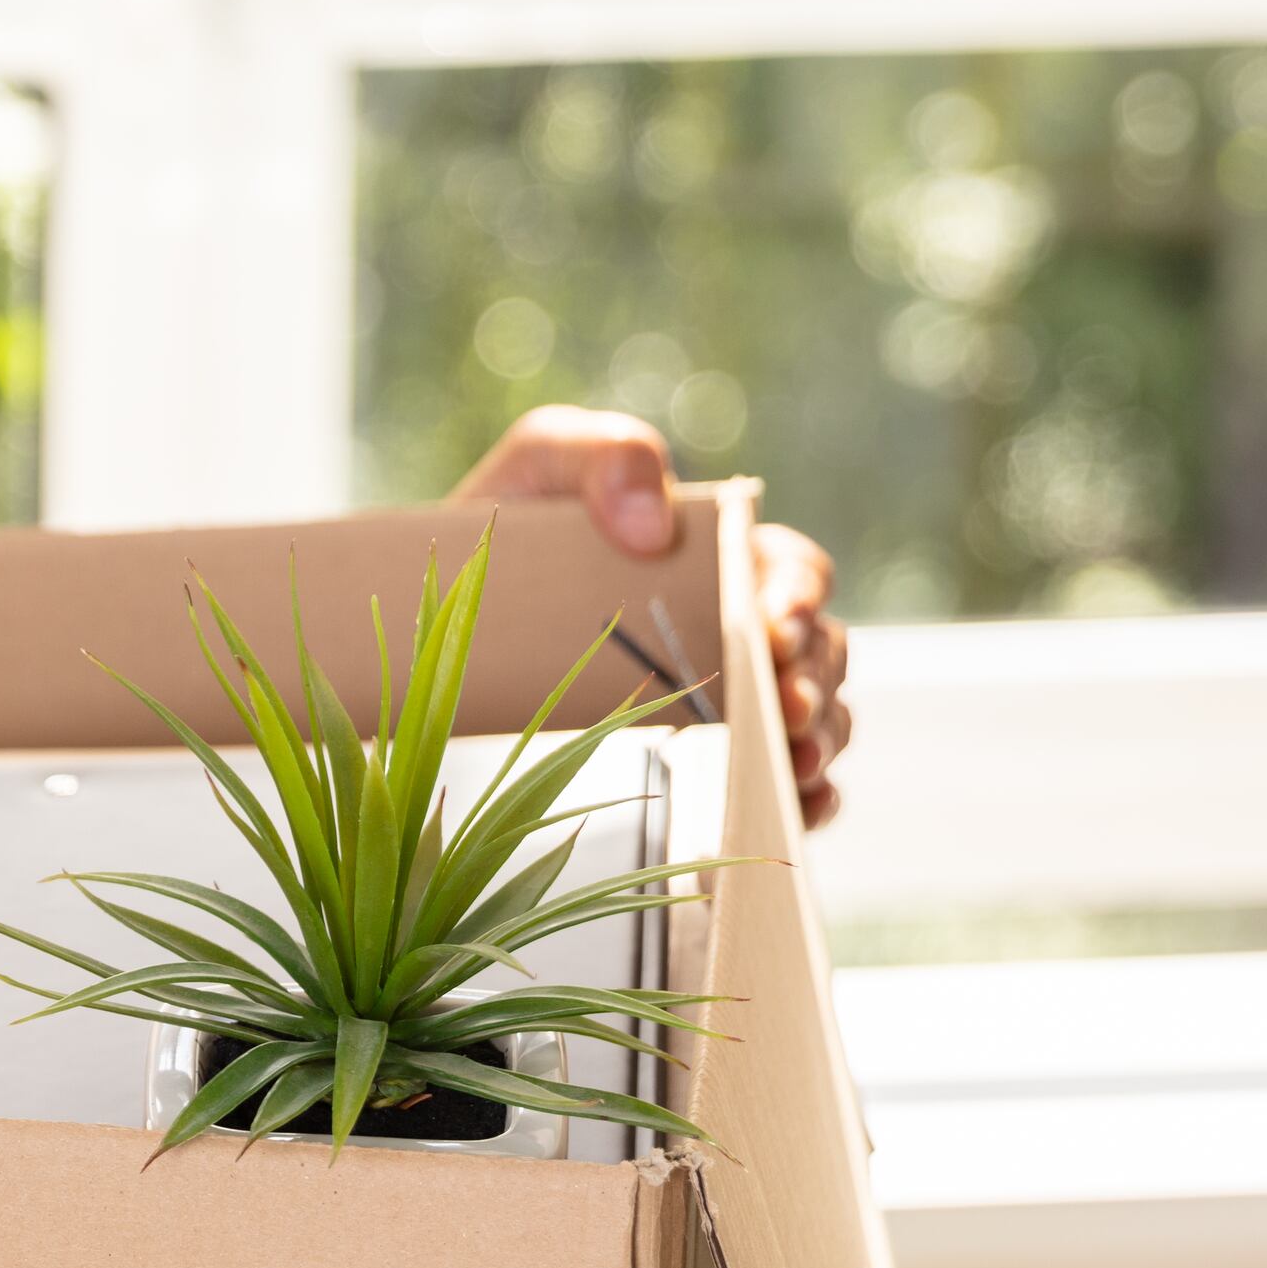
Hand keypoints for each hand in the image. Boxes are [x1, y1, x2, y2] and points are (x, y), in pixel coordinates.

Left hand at [456, 404, 853, 829]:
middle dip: (814, 681)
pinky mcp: (709, 765)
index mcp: (725, 559)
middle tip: (787, 710)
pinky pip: (783, 788)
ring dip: (818, 740)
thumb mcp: (543, 465)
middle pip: (819, 654)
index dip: (802, 598)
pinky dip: (807, 802)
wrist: (447, 613)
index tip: (776, 627)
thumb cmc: (510, 531)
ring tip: (794, 764)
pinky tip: (799, 811)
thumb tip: (656, 526)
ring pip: (815, 718)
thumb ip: (606, 456)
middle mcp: (742, 631)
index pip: (796, 574)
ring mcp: (733, 702)